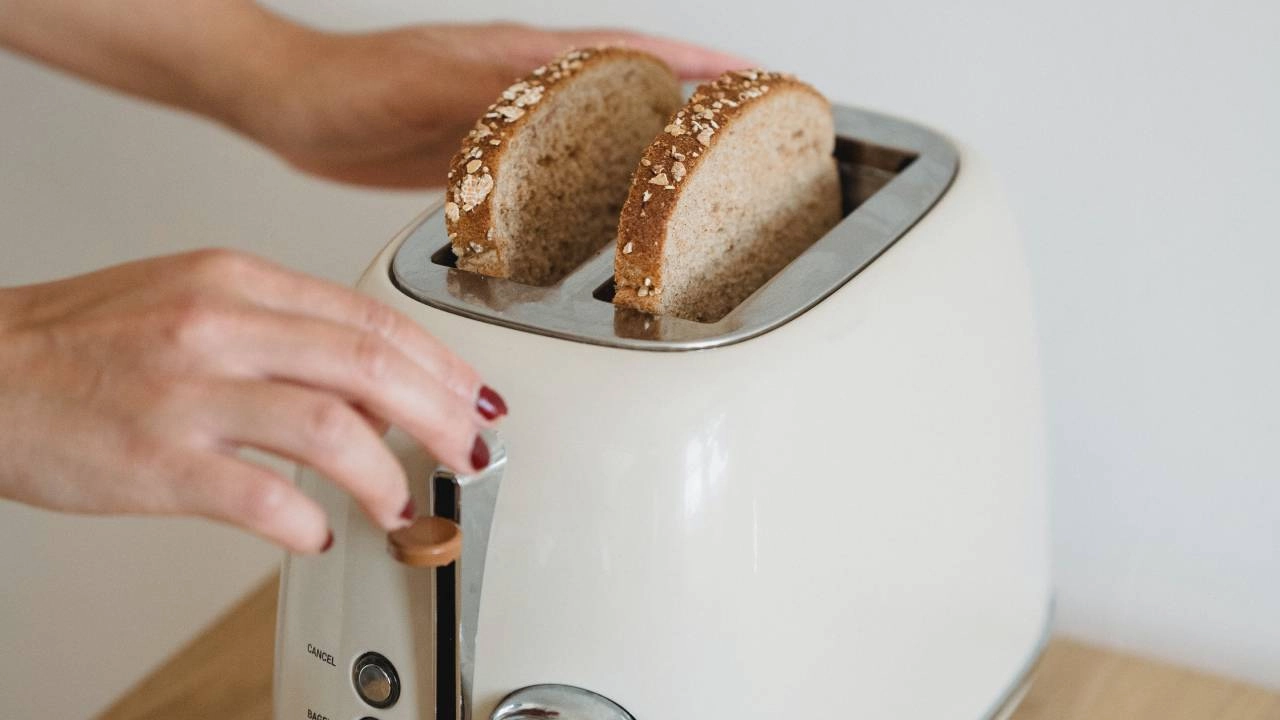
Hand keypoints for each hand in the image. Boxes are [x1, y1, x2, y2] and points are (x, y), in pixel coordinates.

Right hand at [0, 250, 505, 552]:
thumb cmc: (86, 343)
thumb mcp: (192, 298)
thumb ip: (284, 331)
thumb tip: (374, 383)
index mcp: (235, 280)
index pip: (370, 318)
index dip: (441, 364)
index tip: (475, 397)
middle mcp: (219, 326)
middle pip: (370, 365)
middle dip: (440, 416)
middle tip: (470, 452)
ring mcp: (187, 393)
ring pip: (332, 430)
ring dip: (386, 475)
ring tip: (401, 504)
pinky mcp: (156, 461)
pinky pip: (262, 498)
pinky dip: (307, 521)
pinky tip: (318, 532)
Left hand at [241, 22, 751, 186]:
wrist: (291, 107)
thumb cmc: (348, 90)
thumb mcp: (429, 90)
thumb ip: (497, 95)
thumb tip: (571, 95)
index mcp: (525, 62)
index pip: (635, 55)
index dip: (701, 69)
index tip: (757, 81)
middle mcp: (528, 87)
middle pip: (635, 89)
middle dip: (699, 106)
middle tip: (754, 134)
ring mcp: (512, 120)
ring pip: (604, 129)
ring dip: (654, 145)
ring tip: (704, 177)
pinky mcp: (489, 155)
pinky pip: (564, 165)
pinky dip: (600, 179)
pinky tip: (612, 207)